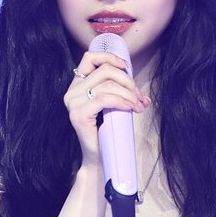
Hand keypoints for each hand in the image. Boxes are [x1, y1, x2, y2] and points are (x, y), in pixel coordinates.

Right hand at [63, 51, 149, 166]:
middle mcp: (72, 92)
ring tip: (138, 105)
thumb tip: (143, 94)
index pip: (89, 57)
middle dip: (127, 81)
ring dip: (128, 93)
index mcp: (77, 85)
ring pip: (107, 84)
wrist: (99, 159)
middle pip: (105, 70)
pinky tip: (132, 108)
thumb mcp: (115, 107)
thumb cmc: (107, 133)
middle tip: (139, 97)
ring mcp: (73, 103)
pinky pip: (105, 99)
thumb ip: (123, 94)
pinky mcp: (78, 114)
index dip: (110, 57)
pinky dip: (122, 101)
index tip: (126, 68)